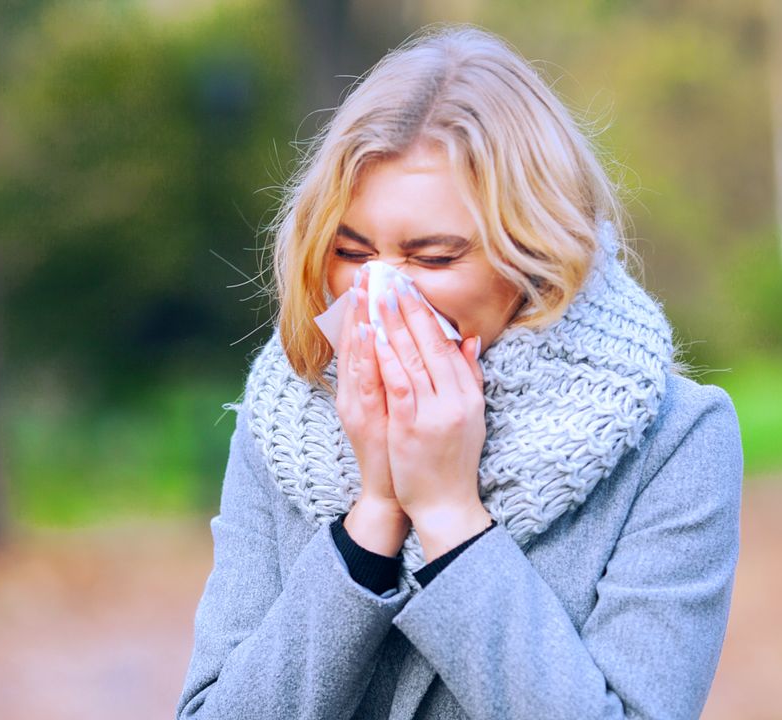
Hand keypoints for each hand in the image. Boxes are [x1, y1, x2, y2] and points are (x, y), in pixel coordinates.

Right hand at [335, 267, 409, 555]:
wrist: (393, 493)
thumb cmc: (402, 450)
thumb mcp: (403, 408)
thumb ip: (408, 377)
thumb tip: (426, 347)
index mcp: (366, 387)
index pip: (365, 337)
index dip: (366, 306)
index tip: (372, 276)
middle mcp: (356, 391)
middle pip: (355, 339)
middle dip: (360, 303)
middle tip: (365, 270)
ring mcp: (358, 403)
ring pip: (355, 354)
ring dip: (357, 320)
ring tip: (360, 290)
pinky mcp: (364, 418)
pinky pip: (365, 380)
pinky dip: (364, 355)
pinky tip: (366, 331)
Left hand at [372, 276, 492, 558]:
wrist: (447, 505)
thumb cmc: (454, 460)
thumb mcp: (470, 416)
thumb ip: (469, 378)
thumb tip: (468, 341)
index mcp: (468, 395)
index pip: (445, 344)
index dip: (426, 314)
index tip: (410, 287)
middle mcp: (454, 400)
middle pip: (428, 344)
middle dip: (407, 309)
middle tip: (391, 279)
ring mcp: (433, 413)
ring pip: (411, 359)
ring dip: (393, 324)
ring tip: (378, 295)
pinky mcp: (411, 428)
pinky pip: (397, 385)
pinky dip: (386, 358)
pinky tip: (374, 336)